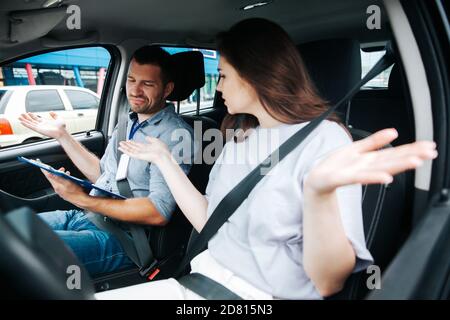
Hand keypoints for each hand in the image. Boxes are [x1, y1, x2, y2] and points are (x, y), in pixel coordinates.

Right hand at [19, 112, 66, 138]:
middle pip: (32, 120)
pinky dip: (26, 124)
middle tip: (22, 114)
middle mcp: (41, 125)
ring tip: (19, 117)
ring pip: (30, 123)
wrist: (62, 132)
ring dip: (24, 120)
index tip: (29, 113)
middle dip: (27, 117)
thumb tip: (51, 111)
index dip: (32, 116)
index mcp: (45, 122)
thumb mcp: (59, 118)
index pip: (37, 118)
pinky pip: (31, 126)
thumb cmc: (61, 127)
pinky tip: (22, 122)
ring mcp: (39, 127)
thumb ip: (54, 115)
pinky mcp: (38, 129)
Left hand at [41, 167, 89, 207]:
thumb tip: (49, 174)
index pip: (48, 176)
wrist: (82, 200)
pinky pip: (62, 184)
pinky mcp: (65, 192)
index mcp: (57, 186)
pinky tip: (69, 179)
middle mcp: (57, 189)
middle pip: (54, 179)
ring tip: (67, 173)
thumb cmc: (76, 192)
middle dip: (57, 172)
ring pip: (59, 181)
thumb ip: (58, 178)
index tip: (41, 166)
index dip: (44, 170)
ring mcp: (61, 191)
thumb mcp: (68, 183)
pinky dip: (64, 180)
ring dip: (62, 176)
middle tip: (62, 168)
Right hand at [118, 137, 171, 164]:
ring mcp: (140, 154)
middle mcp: (143, 151)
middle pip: (133, 147)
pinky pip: (130, 153)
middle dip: (127, 144)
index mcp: (147, 147)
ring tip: (120, 144)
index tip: (129, 140)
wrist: (163, 156)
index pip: (138, 144)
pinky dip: (125, 151)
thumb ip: (150, 139)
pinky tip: (121, 148)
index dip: (133, 142)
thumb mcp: (156, 141)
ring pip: (130, 150)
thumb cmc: (162, 150)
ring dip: (125, 147)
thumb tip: (146, 137)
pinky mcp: (138, 156)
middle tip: (122, 142)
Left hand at [304, 128, 437, 195]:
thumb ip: (374, 141)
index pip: (395, 153)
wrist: (317, 180)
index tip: (429, 147)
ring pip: (380, 169)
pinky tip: (385, 177)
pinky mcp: (342, 178)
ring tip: (414, 162)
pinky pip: (359, 177)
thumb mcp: (356, 148)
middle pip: (392, 161)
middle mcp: (367, 167)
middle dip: (411, 156)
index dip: (412, 149)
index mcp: (370, 159)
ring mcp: (356, 174)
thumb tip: (394, 132)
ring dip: (398, 166)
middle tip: (429, 154)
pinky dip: (373, 177)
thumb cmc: (336, 165)